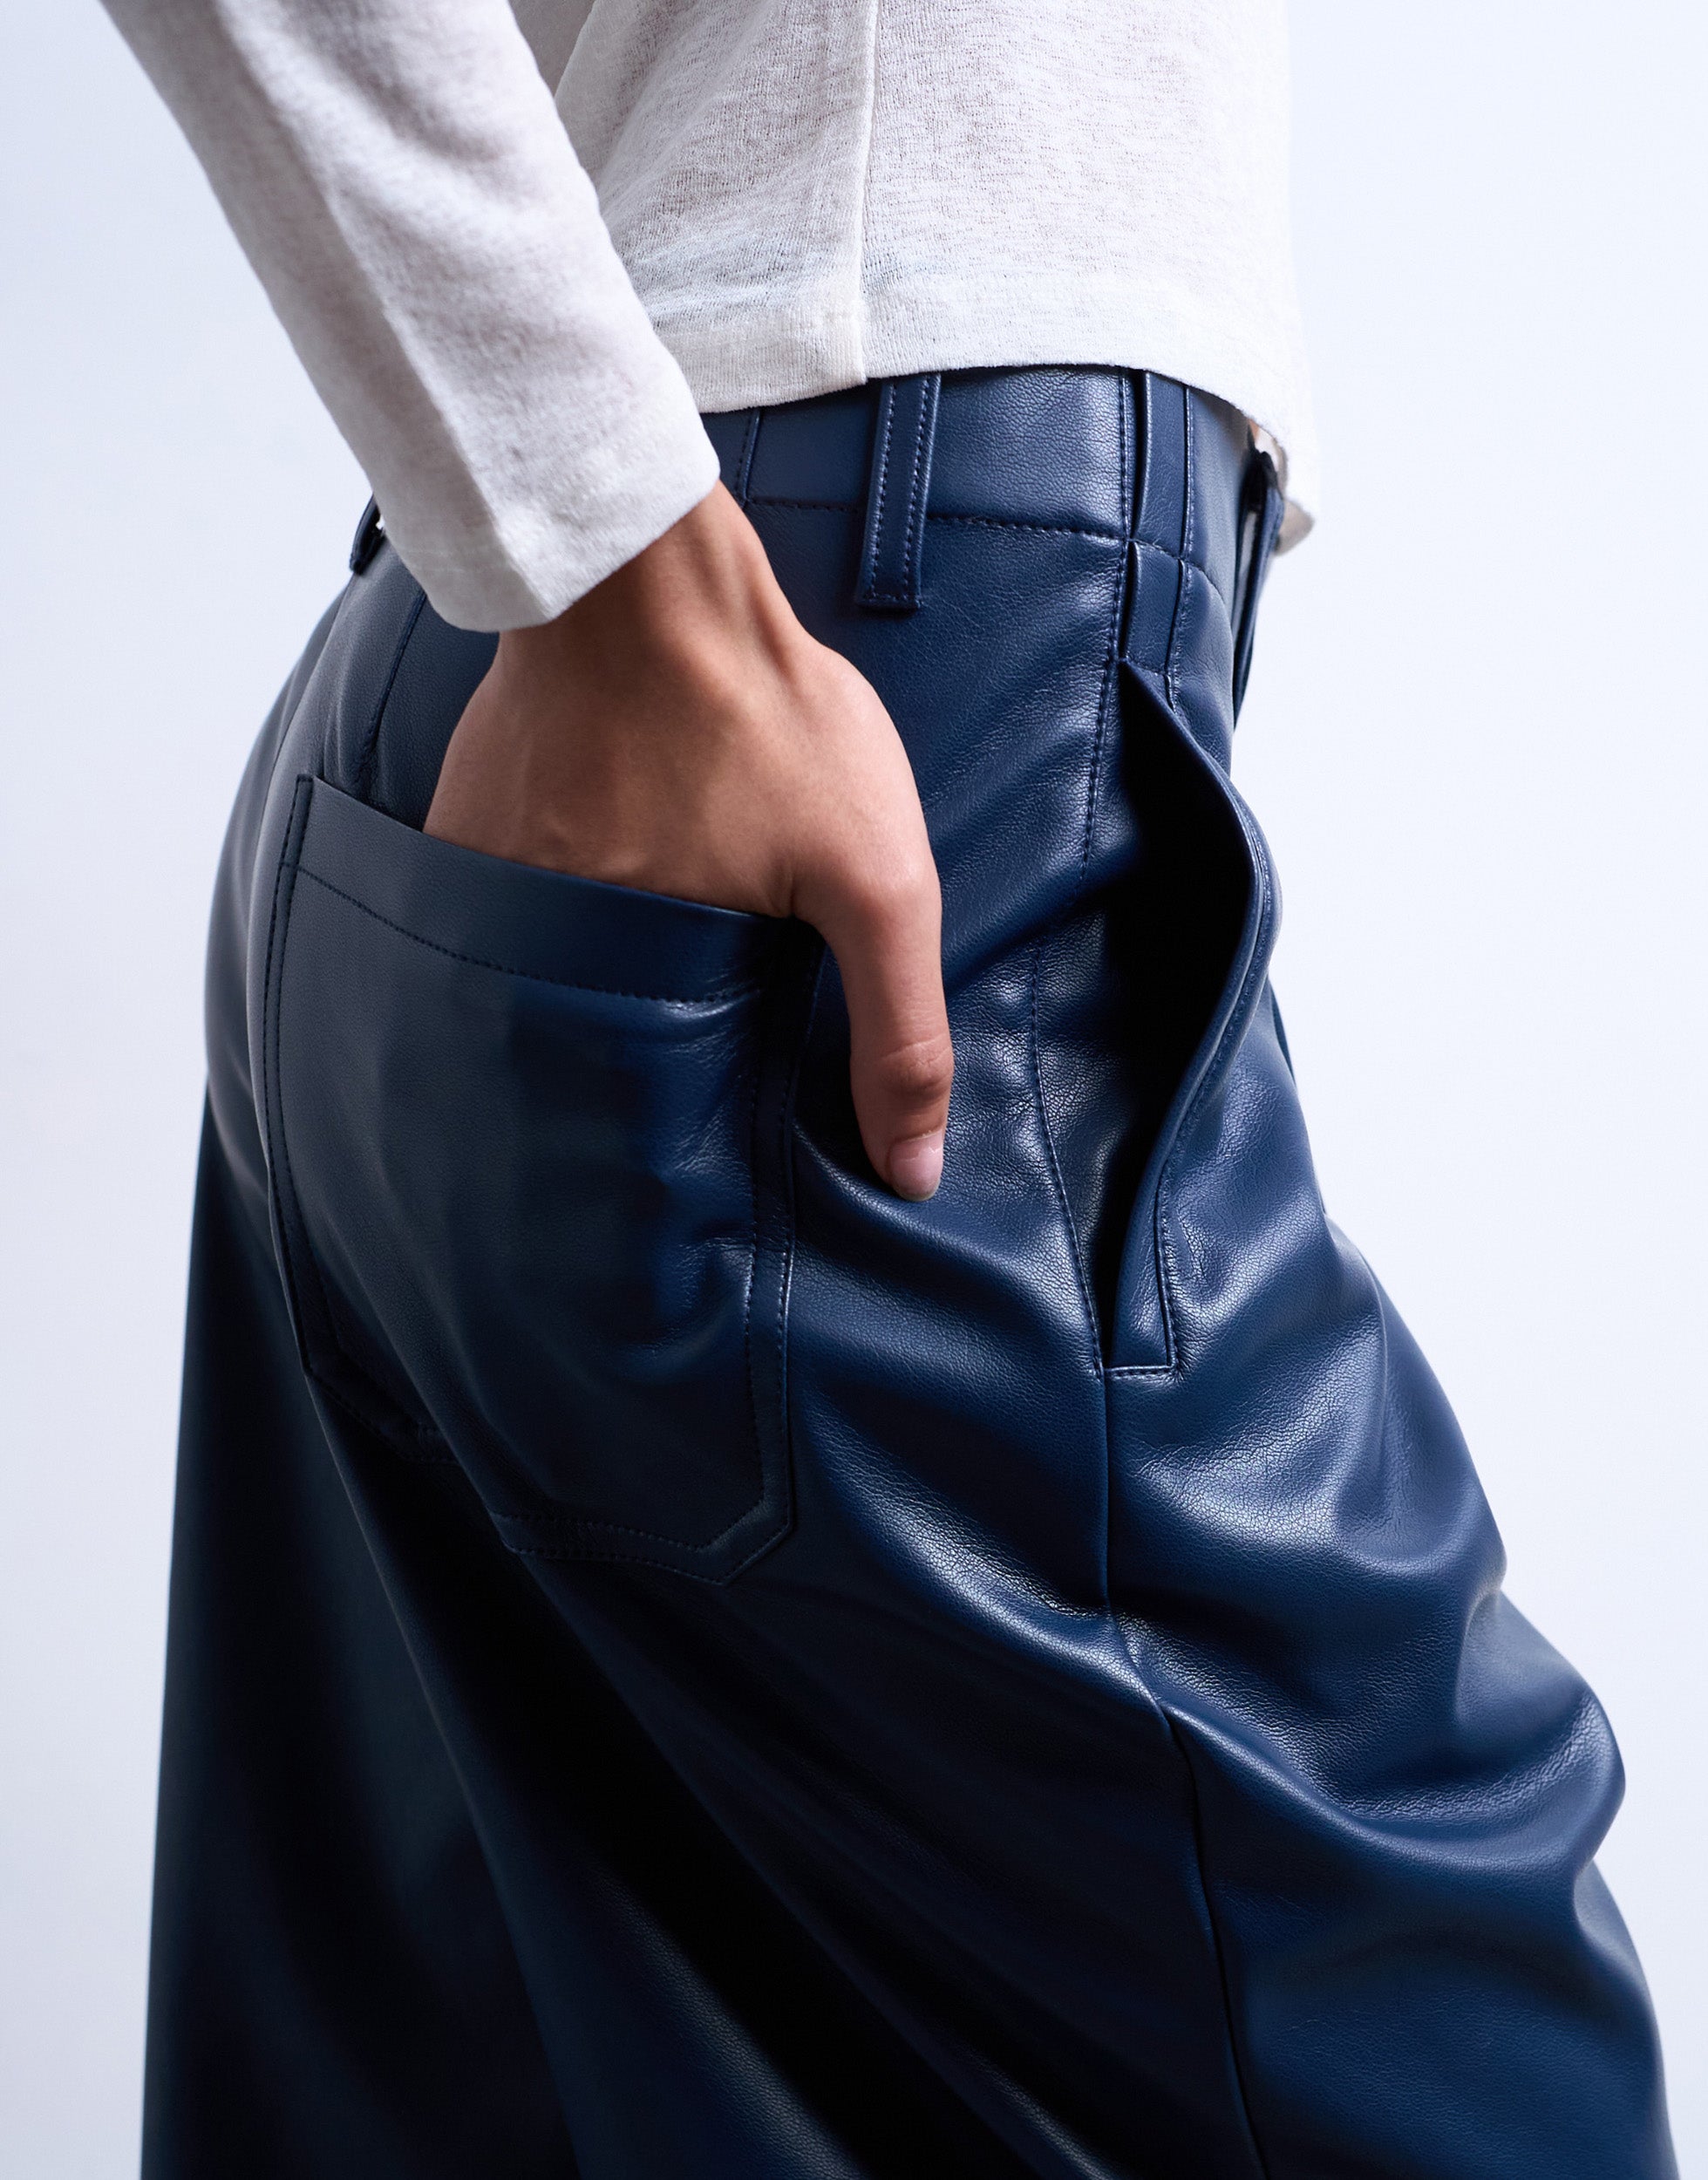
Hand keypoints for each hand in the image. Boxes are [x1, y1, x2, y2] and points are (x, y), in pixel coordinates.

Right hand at [425, 483, 952, 1199]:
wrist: (645, 577)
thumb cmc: (767, 717)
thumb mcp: (876, 877)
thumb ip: (900, 1029)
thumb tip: (911, 1177)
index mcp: (638, 991)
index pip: (655, 1120)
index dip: (695, 1140)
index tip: (722, 1149)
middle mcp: (540, 961)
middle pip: (595, 1053)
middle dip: (644, 1072)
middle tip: (691, 1049)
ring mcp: (486, 893)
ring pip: (547, 983)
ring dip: (593, 991)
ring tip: (651, 966)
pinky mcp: (461, 834)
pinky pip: (505, 912)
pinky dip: (547, 920)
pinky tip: (597, 883)